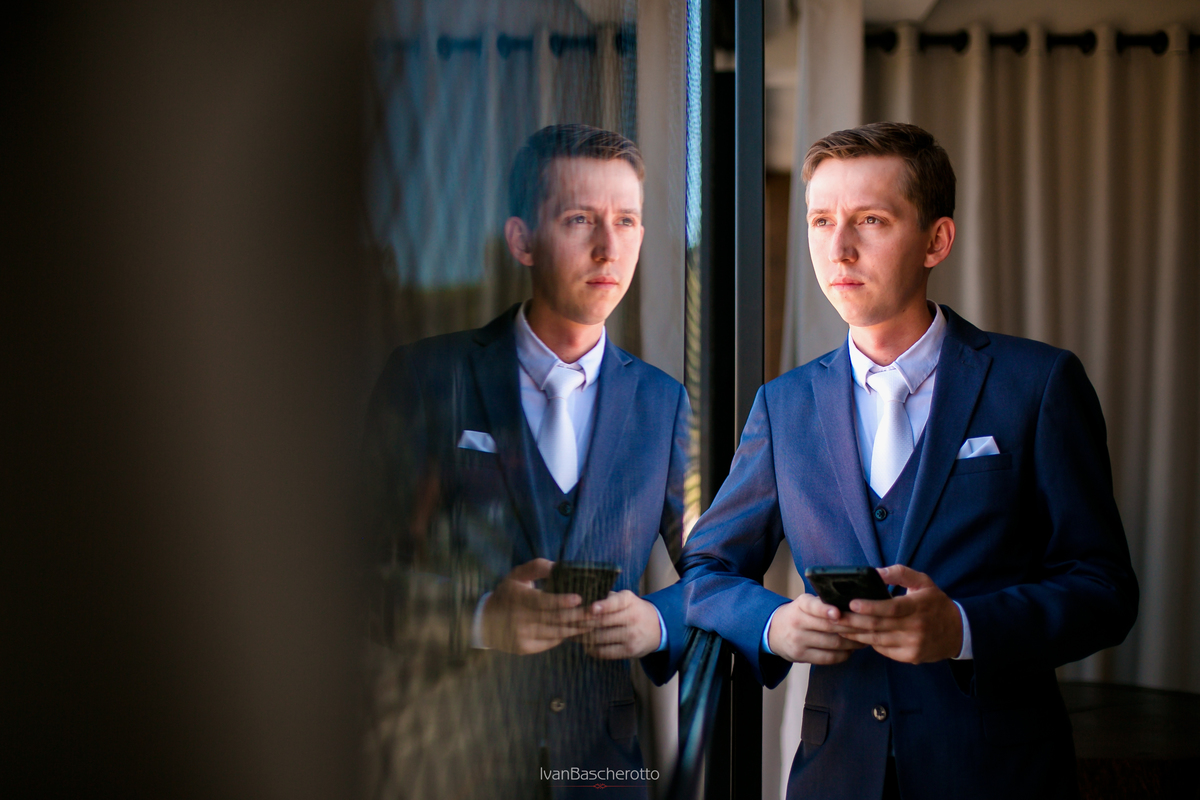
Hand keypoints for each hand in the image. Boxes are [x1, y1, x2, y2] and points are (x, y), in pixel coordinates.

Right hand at [482, 559, 594, 654]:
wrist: (486, 622)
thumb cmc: (508, 593)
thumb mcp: (518, 575)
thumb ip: (538, 567)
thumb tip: (558, 566)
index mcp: (517, 598)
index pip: (542, 602)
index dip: (561, 601)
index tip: (579, 598)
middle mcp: (518, 619)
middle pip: (554, 619)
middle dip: (578, 616)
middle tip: (597, 611)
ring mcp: (522, 636)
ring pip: (556, 632)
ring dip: (577, 627)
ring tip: (594, 621)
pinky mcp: (525, 648)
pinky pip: (551, 642)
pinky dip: (566, 635)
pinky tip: (579, 630)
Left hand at [574, 590, 662, 659]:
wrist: (657, 628)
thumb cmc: (632, 610)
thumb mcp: (624, 599)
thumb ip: (606, 598)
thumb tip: (579, 600)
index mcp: (629, 600)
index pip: (616, 602)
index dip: (603, 605)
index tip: (591, 608)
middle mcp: (632, 617)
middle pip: (602, 621)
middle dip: (581, 623)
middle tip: (565, 623)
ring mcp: (632, 635)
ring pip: (600, 637)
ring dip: (582, 637)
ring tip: (570, 634)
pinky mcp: (630, 651)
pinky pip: (605, 652)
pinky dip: (591, 649)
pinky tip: (584, 645)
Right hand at [766, 593, 867, 664]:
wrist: (774, 631)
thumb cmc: (800, 615)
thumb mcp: (806, 604)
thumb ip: (825, 604)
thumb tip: (855, 607)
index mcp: (801, 604)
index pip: (812, 606)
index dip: (825, 609)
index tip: (838, 612)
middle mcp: (797, 621)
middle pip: (829, 626)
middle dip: (853, 628)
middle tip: (870, 627)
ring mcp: (798, 640)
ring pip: (832, 643)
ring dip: (852, 643)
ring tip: (864, 640)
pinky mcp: (800, 656)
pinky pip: (827, 658)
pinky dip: (843, 654)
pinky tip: (850, 650)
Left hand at [834, 565, 962, 663]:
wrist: (958, 632)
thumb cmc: (935, 603)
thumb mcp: (923, 582)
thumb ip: (900, 573)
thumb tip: (876, 571)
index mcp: (918, 606)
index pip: (891, 608)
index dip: (870, 606)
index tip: (851, 603)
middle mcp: (916, 628)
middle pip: (878, 626)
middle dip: (852, 621)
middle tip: (833, 616)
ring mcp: (913, 645)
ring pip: (877, 640)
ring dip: (855, 634)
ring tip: (838, 626)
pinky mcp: (911, 657)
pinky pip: (884, 650)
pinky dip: (869, 642)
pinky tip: (856, 635)